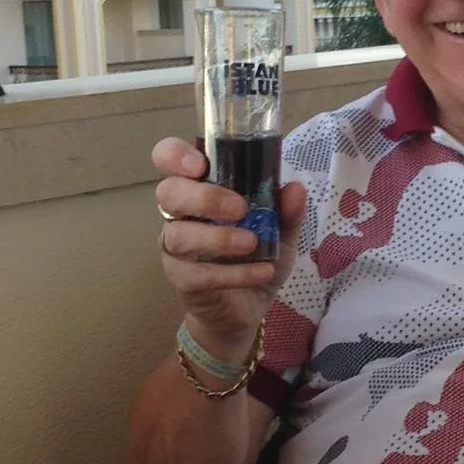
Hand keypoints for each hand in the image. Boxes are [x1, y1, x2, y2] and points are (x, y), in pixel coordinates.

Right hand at [152, 136, 305, 350]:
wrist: (249, 307)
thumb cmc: (256, 257)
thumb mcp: (281, 233)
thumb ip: (287, 212)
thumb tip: (295, 188)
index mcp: (199, 188)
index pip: (169, 160)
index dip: (175, 156)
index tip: (200, 164)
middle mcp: (180, 214)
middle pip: (168, 193)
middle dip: (204, 198)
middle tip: (240, 209)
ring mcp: (176, 247)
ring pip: (179, 235)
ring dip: (218, 238)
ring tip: (252, 244)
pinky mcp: (181, 279)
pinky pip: (197, 274)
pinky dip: (233, 273)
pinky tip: (262, 272)